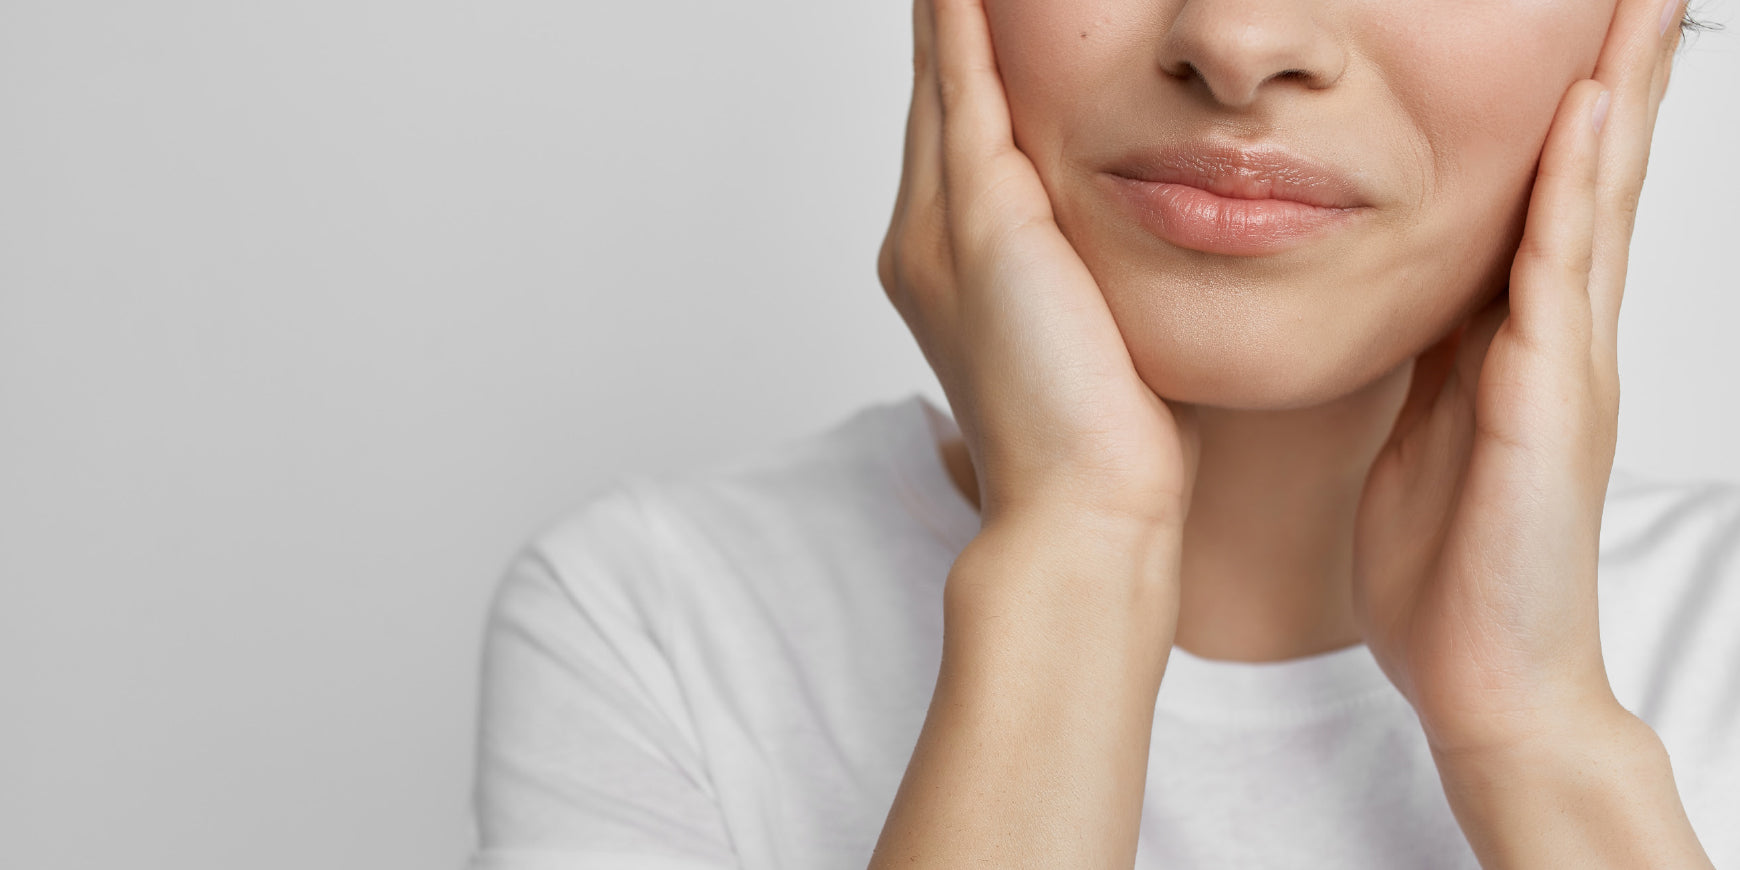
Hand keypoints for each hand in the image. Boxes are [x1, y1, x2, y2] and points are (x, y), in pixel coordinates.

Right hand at [877, 0, 1199, 534]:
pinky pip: (965, 88)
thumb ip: (1081, 273)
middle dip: (948, 22)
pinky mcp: (979, 222)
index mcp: (946, 268)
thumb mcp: (1093, 334)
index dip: (962, 65)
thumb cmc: (1102, 444)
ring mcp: (938, 229)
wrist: (1081, 511)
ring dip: (952, 12)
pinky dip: (963, 25)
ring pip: (939, 80)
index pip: (955, 136)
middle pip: (932, 95)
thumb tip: (1121, 244)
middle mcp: (922, 239)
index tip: (980, 7)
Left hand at [1350, 0, 1684, 756]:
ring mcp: (1565, 365)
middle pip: (1593, 180)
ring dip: (1616, 100)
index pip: (1547, 202)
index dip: (1564, 114)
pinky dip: (1577, 193)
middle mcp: (1557, 339)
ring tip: (1637, 10)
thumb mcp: (1422, 431)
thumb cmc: (1448, 565)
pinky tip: (1589, 120)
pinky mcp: (1549, 401)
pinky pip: (1561, 276)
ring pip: (1597, 203)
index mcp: (1515, 343)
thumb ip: (1429, 360)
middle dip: (1615, 78)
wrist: (1483, 675)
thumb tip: (1413, 300)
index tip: (1569, 29)